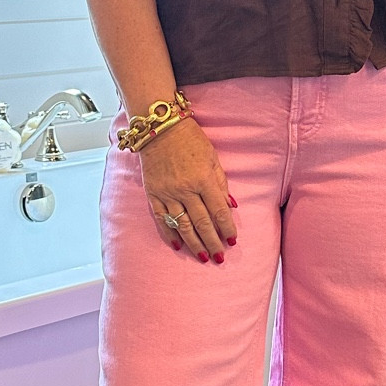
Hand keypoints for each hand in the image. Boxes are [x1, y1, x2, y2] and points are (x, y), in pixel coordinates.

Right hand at [138, 116, 236, 261]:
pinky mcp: (153, 194)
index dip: (226, 228)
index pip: (218, 211)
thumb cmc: (190, 140)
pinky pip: (162, 218)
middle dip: (212, 242)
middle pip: (202, 223)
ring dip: (194, 243)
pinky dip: (169, 233)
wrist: (160, 129)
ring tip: (202, 257)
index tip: (232, 241)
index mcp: (203, 179)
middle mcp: (185, 189)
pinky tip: (177, 245)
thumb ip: (221, 183)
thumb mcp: (213, 157)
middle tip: (219, 257)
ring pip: (182, 225)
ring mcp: (167, 193)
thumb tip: (230, 207)